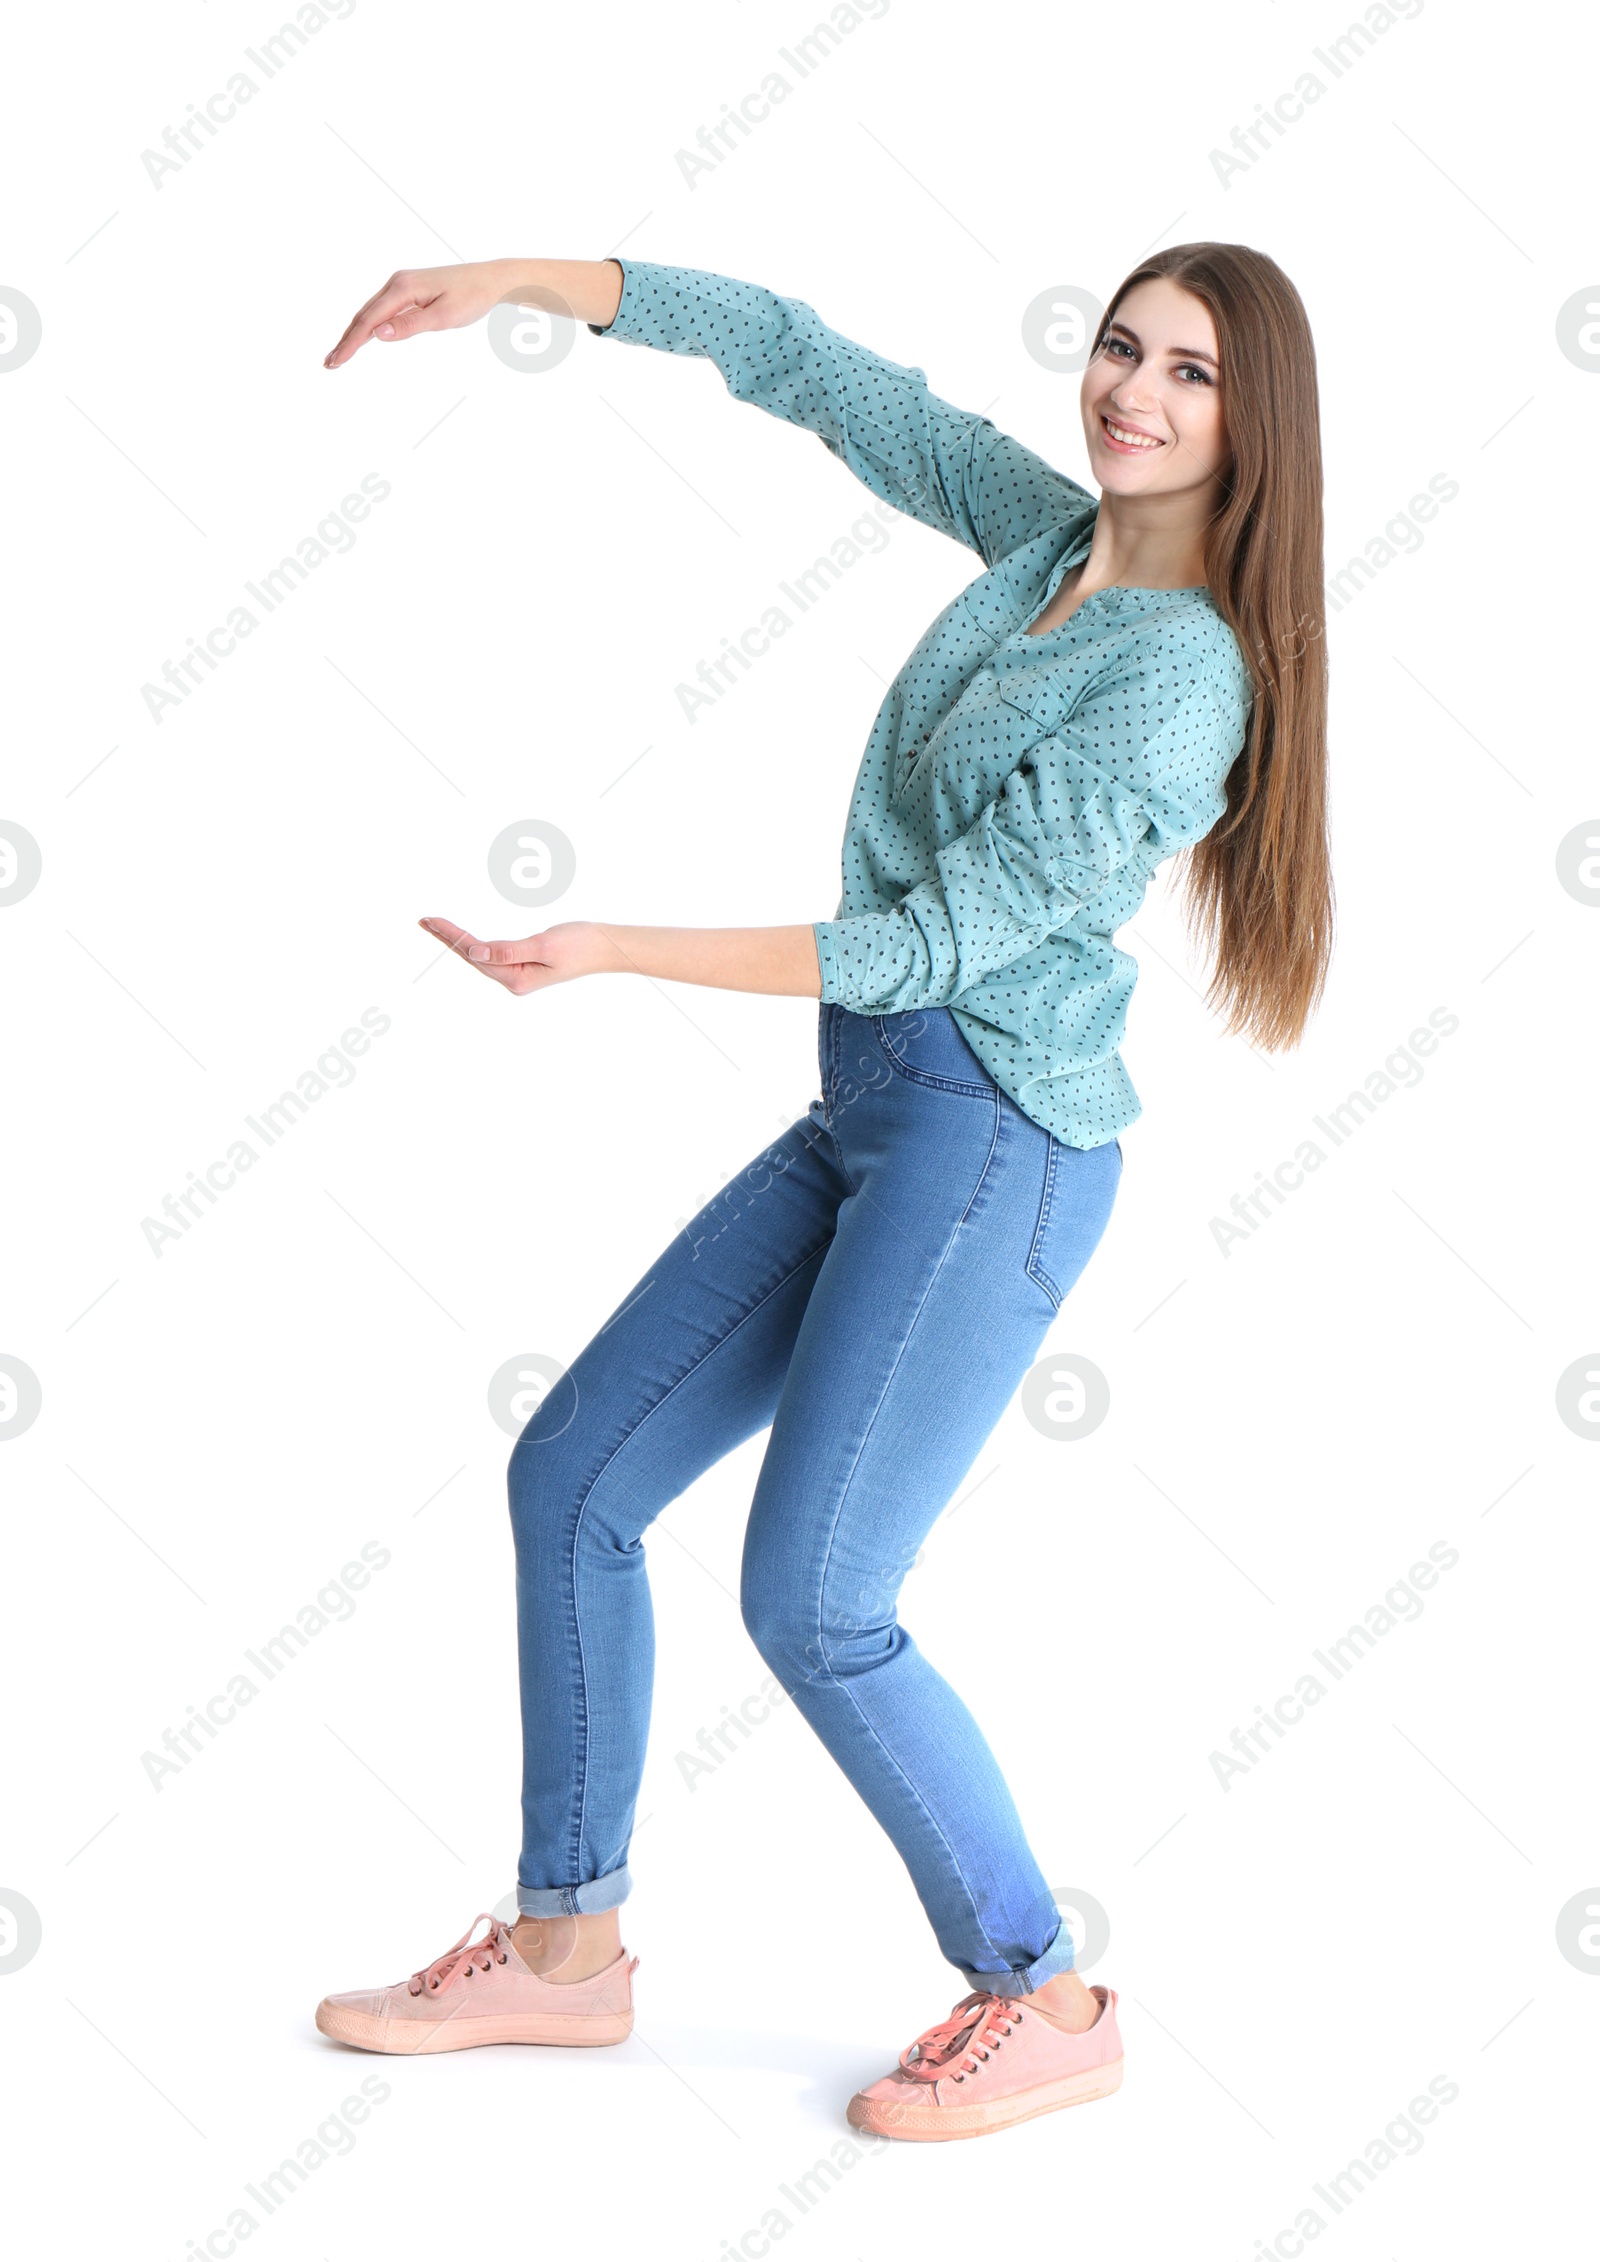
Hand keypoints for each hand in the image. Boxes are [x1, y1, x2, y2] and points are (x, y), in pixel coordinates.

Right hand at [325, 262, 525, 367]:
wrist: (491, 280)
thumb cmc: (472, 298)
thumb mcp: (443, 317)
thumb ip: (409, 325)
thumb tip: (378, 334)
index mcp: (402, 288)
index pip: (369, 321)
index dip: (350, 344)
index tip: (336, 362)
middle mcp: (397, 283)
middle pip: (364, 316)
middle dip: (346, 341)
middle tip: (329, 364)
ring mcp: (401, 285)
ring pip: (370, 312)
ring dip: (353, 334)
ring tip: (339, 355)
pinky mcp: (408, 290)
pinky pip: (381, 309)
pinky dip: (368, 325)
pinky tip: (361, 338)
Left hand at [419, 916, 620, 994]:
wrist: (605, 947)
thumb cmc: (580, 944)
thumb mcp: (543, 944)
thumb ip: (508, 950)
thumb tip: (475, 953)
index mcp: (516, 978)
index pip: (476, 954)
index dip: (452, 936)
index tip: (432, 921)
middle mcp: (514, 980)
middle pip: (473, 957)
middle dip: (448, 938)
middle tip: (424, 920)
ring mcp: (518, 974)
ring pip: (480, 956)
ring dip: (458, 940)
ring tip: (436, 926)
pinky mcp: (524, 966)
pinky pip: (492, 954)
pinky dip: (475, 943)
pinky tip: (465, 939)